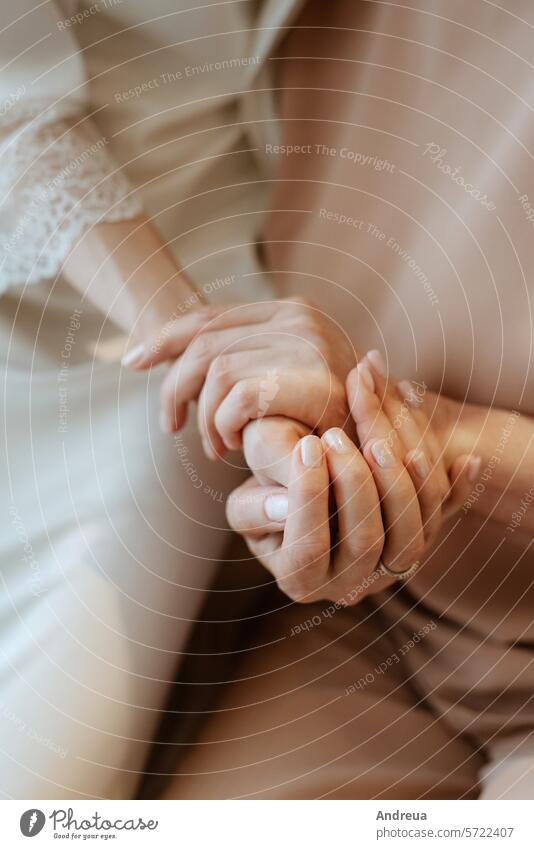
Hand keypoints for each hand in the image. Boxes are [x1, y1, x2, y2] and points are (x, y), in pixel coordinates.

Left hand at [121, 298, 356, 457]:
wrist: (383, 448)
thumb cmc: (322, 420)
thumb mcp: (278, 382)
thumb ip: (239, 361)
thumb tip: (159, 352)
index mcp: (292, 311)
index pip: (209, 316)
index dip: (164, 339)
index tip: (133, 361)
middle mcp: (301, 318)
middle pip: (204, 342)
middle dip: (173, 387)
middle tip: (172, 426)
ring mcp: (310, 345)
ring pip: (214, 371)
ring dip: (202, 417)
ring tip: (213, 445)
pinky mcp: (314, 379)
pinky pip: (236, 396)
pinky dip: (222, 424)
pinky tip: (231, 445)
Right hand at [226, 356, 480, 603]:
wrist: (308, 500)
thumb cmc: (270, 499)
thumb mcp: (245, 506)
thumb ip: (255, 510)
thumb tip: (281, 507)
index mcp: (300, 578)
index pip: (307, 547)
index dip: (308, 497)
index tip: (305, 446)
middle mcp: (350, 584)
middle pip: (364, 542)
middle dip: (352, 484)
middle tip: (336, 435)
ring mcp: (390, 568)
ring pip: (409, 537)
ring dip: (398, 486)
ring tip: (377, 440)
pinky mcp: (419, 543)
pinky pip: (443, 520)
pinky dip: (457, 490)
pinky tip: (466, 460)